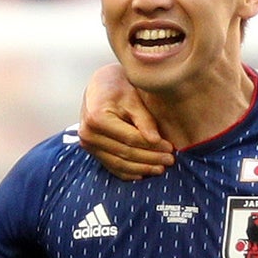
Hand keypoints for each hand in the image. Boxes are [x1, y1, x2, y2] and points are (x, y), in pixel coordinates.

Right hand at [77, 63, 172, 179]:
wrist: (100, 85)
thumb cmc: (118, 86)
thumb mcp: (133, 98)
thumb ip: (144, 120)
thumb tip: (156, 140)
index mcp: (97, 118)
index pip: (130, 139)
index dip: (152, 146)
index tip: (170, 148)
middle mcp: (88, 134)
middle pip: (125, 153)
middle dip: (150, 159)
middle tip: (170, 160)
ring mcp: (88, 144)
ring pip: (119, 163)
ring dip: (141, 168)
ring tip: (160, 168)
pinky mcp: (91, 150)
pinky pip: (111, 166)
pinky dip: (128, 172)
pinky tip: (144, 173)